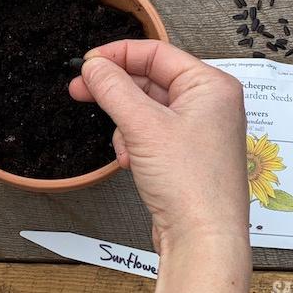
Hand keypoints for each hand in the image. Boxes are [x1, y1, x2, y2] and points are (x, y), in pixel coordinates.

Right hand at [69, 39, 248, 252]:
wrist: (202, 239)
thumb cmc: (192, 184)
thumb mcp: (143, 126)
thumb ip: (113, 89)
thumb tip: (93, 66)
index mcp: (211, 86)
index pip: (157, 53)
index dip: (118, 55)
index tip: (88, 63)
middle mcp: (209, 104)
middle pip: (150, 81)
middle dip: (115, 91)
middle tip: (81, 90)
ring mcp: (197, 130)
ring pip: (146, 110)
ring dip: (125, 125)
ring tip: (122, 146)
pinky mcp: (185, 153)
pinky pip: (150, 133)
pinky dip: (134, 143)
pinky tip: (130, 161)